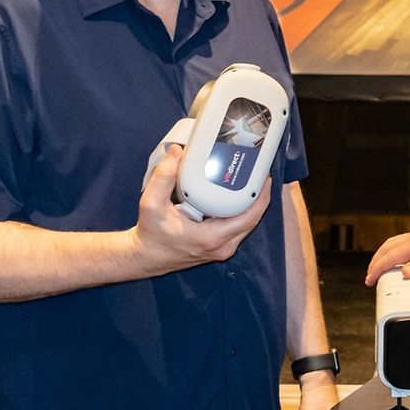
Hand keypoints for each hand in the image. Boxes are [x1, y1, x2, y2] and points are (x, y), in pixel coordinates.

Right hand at [131, 145, 270, 273]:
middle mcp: (222, 246)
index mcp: (211, 238)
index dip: (261, 196)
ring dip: (253, 204)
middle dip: (260, 196)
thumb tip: (177, 153)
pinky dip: (242, 212)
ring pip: (248, 225)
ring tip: (254, 181)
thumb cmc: (150, 234)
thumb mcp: (151, 204)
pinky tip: (240, 195)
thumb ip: (163, 177)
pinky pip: (239, 228)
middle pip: (253, 219)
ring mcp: (222, 249)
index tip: (264, 177)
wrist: (145, 257)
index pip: (249, 217)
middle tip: (260, 173)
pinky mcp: (220, 247)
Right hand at [365, 223, 409, 285]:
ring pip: (392, 244)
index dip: (379, 268)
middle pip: (388, 248)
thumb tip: (406, 272)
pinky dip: (390, 251)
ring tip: (376, 267)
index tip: (371, 279)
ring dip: (382, 256)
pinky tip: (393, 256)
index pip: (392, 256)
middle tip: (369, 276)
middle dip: (375, 263)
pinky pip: (400, 242)